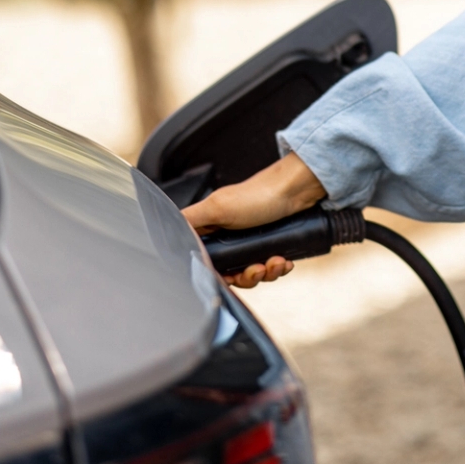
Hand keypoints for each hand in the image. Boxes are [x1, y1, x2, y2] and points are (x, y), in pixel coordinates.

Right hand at [183, 152, 327, 289]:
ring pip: (251, 272)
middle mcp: (229, 236)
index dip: (214, 273)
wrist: (298, 188)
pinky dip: (278, 267)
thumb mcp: (218, 206)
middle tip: (257, 269)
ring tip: (275, 262)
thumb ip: (190, 221)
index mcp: (212, 228)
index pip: (203, 260)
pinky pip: (271, 267)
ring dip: (265, 273)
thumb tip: (166, 232)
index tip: (228, 276)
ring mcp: (251, 241)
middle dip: (245, 276)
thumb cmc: (259, 194)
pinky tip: (284, 262)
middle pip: (230, 272)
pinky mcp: (271, 244)